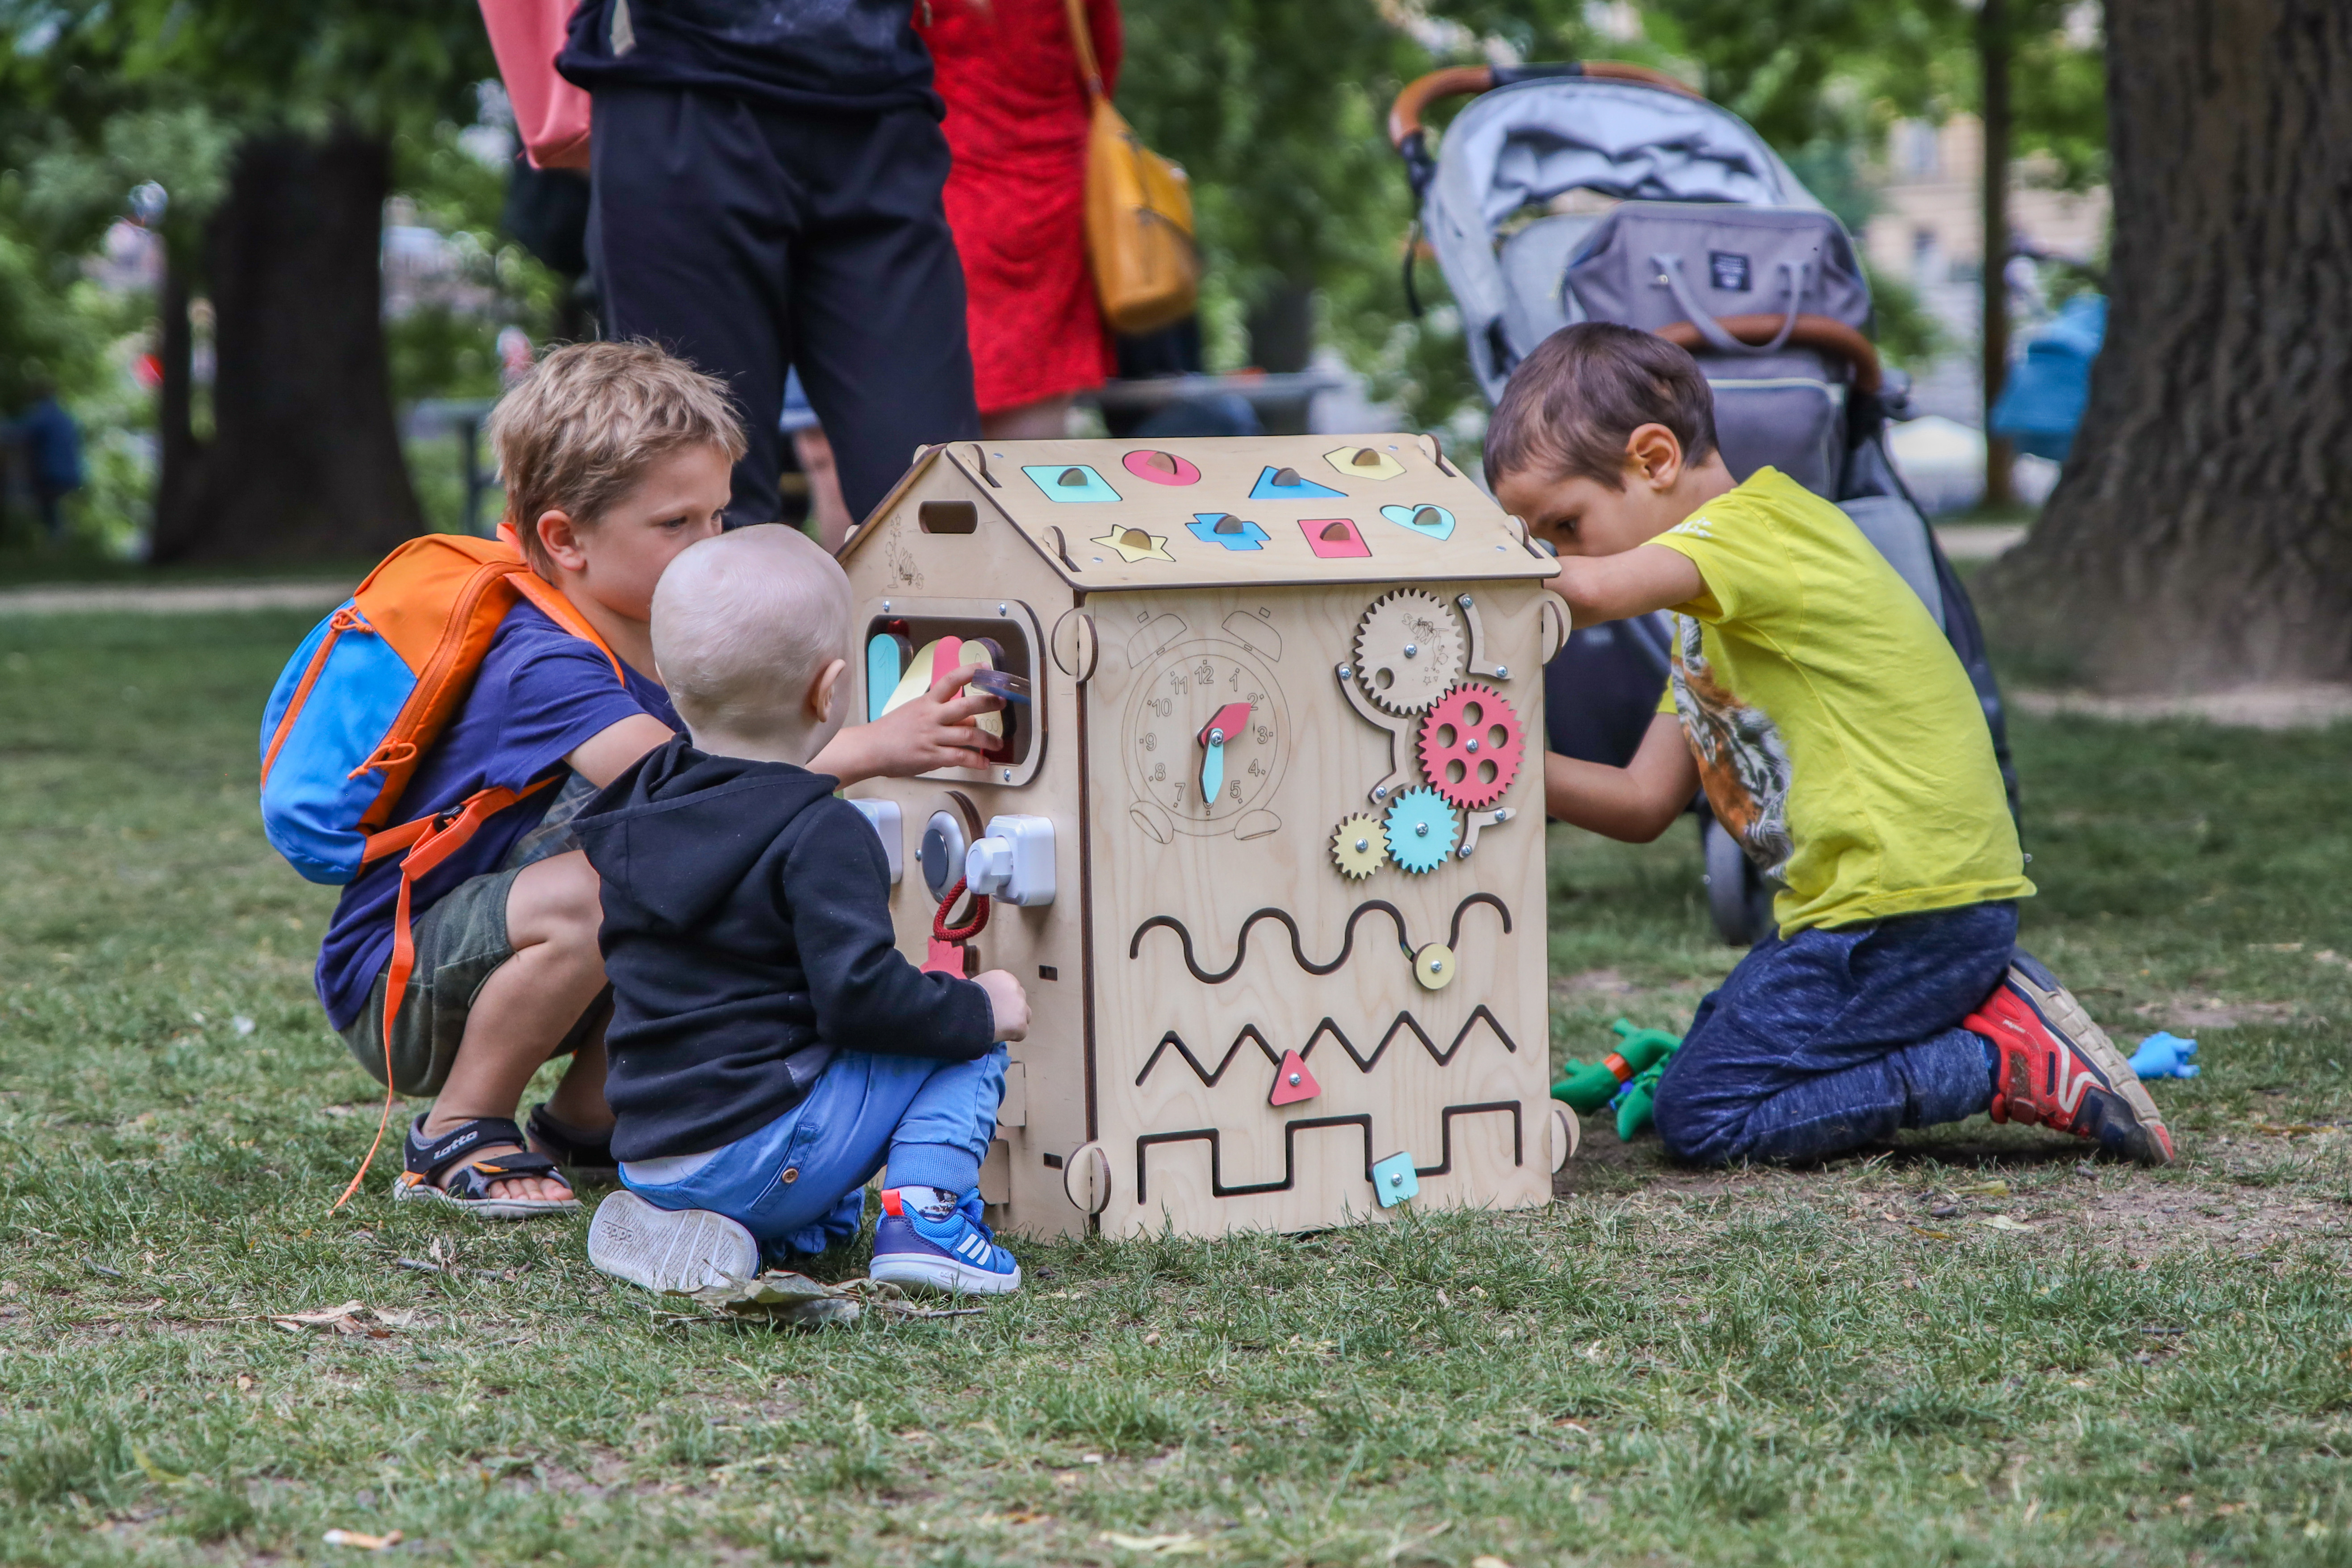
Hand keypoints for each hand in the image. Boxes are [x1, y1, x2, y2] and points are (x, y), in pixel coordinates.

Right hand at [809, 663, 1004, 785]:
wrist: (870, 748)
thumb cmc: (890, 731)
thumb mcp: (913, 713)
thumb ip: (939, 714)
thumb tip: (967, 721)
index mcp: (926, 702)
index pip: (949, 680)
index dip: (969, 672)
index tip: (985, 667)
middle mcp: (931, 716)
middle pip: (966, 706)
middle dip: (988, 703)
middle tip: (1002, 703)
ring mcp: (932, 736)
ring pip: (968, 734)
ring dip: (988, 739)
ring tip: (998, 744)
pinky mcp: (931, 756)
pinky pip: (959, 757)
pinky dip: (975, 761)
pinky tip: (983, 764)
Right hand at [971, 969, 1029, 1042]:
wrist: (965, 1011)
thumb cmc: (963, 998)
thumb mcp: (975, 986)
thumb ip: (987, 990)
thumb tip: (985, 1000)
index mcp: (1004, 977)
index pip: (1010, 989)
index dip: (1003, 1001)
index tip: (993, 1008)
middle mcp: (1016, 988)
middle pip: (1019, 1002)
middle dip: (1012, 1010)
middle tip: (997, 1019)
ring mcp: (1021, 1006)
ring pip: (1025, 1017)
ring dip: (1015, 1022)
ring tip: (999, 1029)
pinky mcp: (1020, 1024)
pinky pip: (1021, 1033)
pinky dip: (1012, 1036)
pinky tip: (999, 1035)